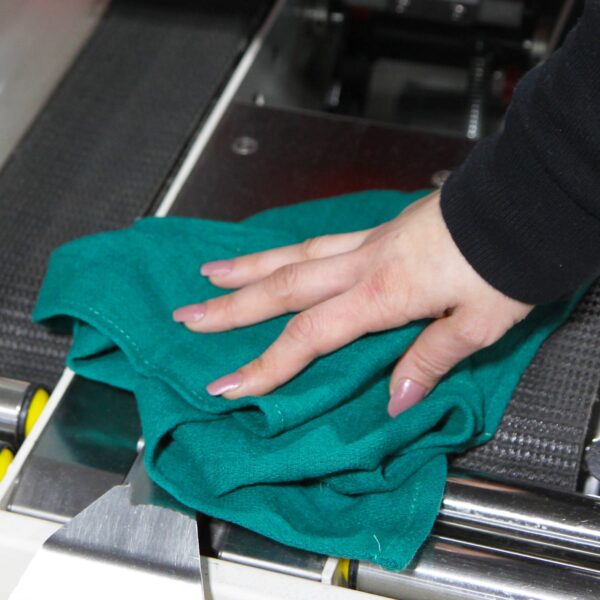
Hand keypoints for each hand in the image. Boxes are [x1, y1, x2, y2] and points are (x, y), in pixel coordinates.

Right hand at [173, 191, 532, 416]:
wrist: (520, 205)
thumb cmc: (504, 265)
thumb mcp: (479, 325)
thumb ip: (430, 361)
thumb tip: (394, 403)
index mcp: (383, 294)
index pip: (310, 335)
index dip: (266, 364)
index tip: (227, 385)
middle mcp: (363, 265)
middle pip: (284, 287)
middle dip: (231, 306)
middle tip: (187, 315)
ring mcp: (367, 242)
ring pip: (295, 256)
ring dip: (248, 267)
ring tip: (210, 273)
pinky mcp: (378, 231)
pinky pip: (318, 241)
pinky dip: (286, 250)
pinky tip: (274, 255)